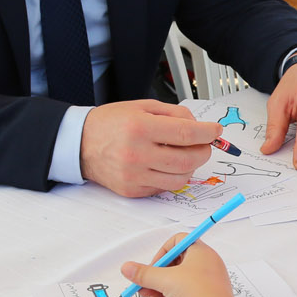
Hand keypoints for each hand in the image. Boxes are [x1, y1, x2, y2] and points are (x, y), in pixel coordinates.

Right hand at [80, 98, 219, 196]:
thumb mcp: (143, 106)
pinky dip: (171, 176)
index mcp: (140, 127)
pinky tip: (164, 164)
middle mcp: (137, 153)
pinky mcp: (132, 190)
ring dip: (190, 167)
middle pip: (188, 160)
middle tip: (204, 144)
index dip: (208, 133)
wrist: (80, 144)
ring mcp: (134, 175)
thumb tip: (201, 127)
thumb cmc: (111, 123)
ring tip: (184, 155)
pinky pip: (164, 188)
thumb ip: (175, 114)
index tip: (216, 131)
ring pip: (180, 178)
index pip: (186, 133)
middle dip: (204, 151)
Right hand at [118, 239, 237, 296]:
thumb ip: (144, 274)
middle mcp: (207, 264)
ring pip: (179, 281)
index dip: (162, 252)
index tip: (153, 265)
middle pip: (176, 264)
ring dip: (160, 288)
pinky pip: (186, 294)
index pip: (178, 241)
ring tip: (147, 296)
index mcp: (201, 251)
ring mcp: (208, 282)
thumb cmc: (197, 290)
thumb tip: (127, 268)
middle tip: (144, 283)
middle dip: (156, 275)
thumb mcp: (165, 280)